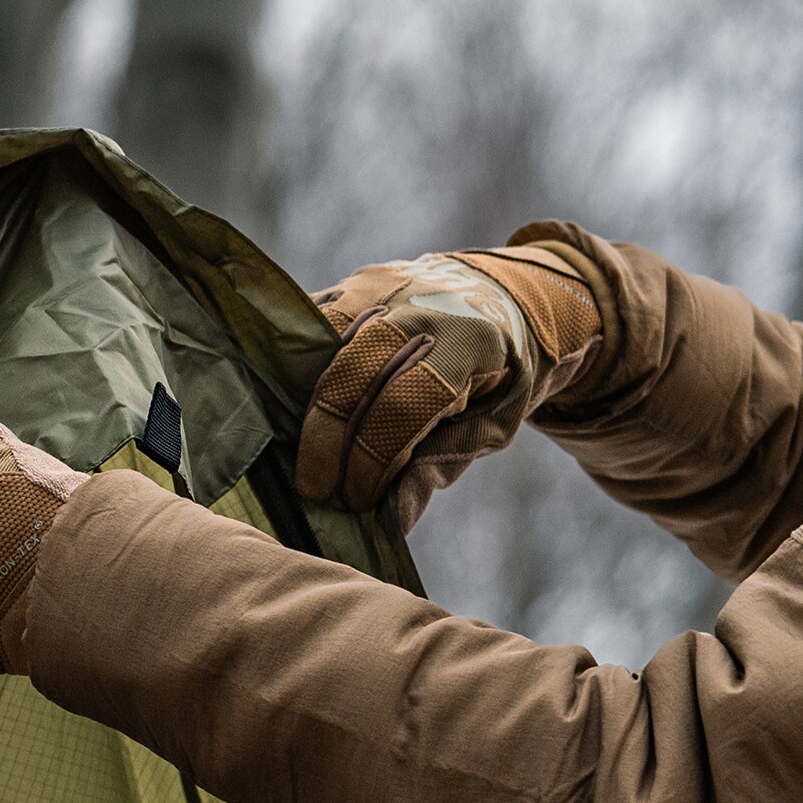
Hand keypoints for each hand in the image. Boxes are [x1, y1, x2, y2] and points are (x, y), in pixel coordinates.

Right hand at [295, 245, 601, 527]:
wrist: (508, 294)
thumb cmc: (502, 371)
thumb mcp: (496, 423)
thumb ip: (442, 464)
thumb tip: (393, 521)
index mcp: (469, 342)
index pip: (404, 406)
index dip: (373, 459)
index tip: (355, 498)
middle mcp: (421, 306)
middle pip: (351, 373)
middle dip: (325, 439)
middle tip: (314, 488)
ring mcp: (384, 286)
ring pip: (321, 343)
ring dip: (303, 401)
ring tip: (296, 447)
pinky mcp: (356, 281)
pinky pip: (313, 322)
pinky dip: (298, 364)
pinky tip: (294, 404)